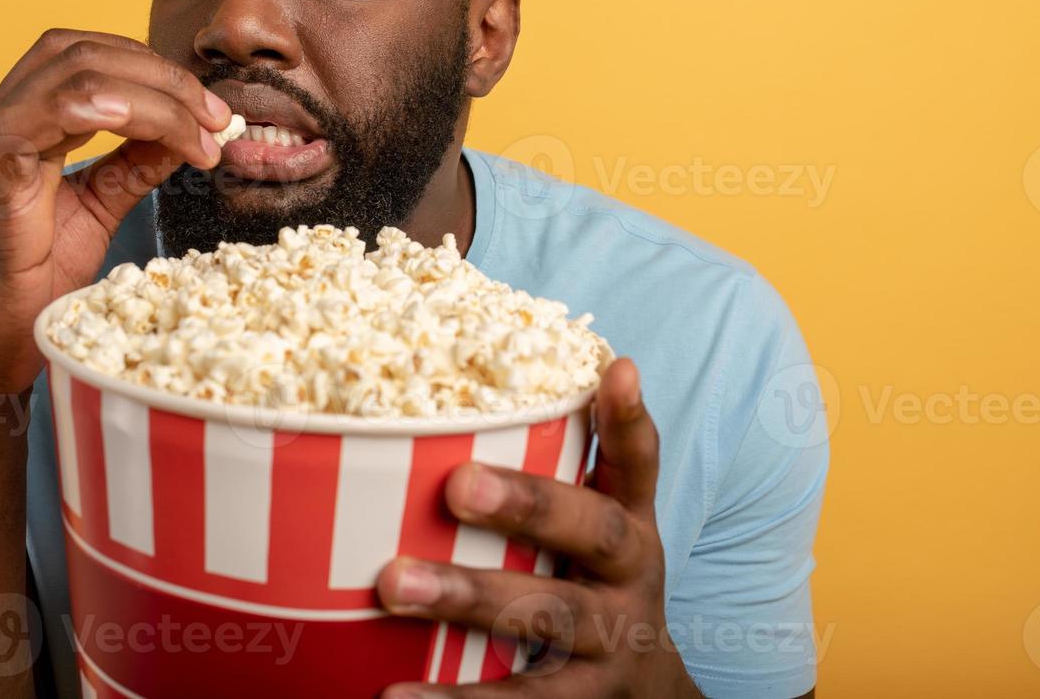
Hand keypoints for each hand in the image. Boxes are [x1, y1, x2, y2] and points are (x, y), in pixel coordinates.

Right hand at [0, 28, 230, 395]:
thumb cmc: (26, 288)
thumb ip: (133, 165)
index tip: (208, 109)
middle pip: (79, 52)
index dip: (150, 69)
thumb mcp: (95, 211)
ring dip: (151, 96)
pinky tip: (154, 135)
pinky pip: (44, 118)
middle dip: (161, 76)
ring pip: (71, 76)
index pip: (81, 56)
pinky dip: (107, 112)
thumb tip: (189, 131)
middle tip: (216, 117)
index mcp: (15, 124)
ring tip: (200, 133)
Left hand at [376, 359, 700, 697]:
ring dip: (468, 597)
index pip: (637, 465)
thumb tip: (538, 380)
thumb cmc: (593, 588)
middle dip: (526, 506)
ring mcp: (609, 647)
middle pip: (590, 535)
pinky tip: (395, 695)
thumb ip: (571, 467)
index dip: (628, 421)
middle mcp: (630, 581)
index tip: (615, 373)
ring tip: (394, 585)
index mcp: (631, 528)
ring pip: (546, 617)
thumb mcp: (598, 530)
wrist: (645, 697)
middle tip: (455, 485)